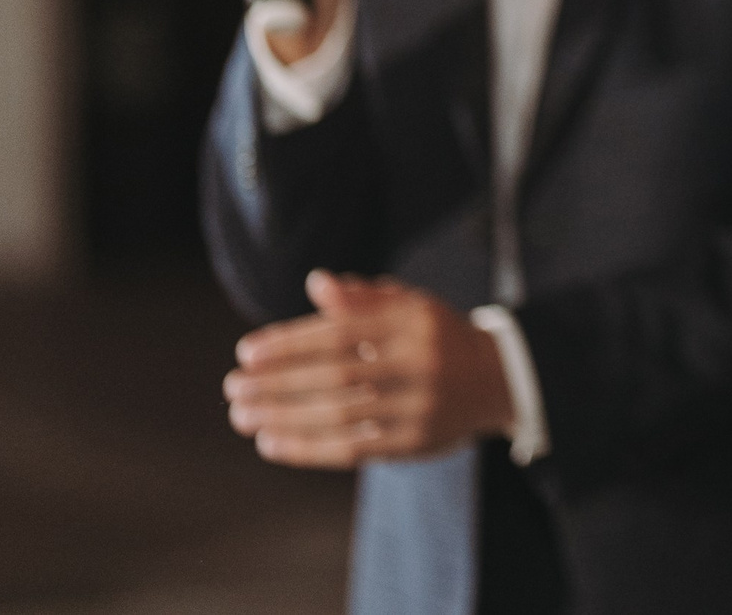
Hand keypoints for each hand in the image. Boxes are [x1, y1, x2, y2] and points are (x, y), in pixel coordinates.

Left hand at [224, 271, 513, 466]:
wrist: (497, 378)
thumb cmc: (436, 337)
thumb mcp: (410, 306)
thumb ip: (363, 299)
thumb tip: (317, 283)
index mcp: (413, 321)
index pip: (342, 332)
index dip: (291, 344)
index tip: (246, 352)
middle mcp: (418, 362)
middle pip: (336, 375)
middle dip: (278, 383)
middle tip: (234, 387)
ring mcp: (419, 405)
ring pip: (340, 414)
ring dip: (284, 417)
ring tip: (242, 415)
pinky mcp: (416, 442)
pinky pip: (353, 448)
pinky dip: (308, 448)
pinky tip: (272, 442)